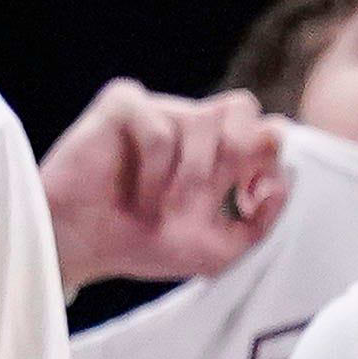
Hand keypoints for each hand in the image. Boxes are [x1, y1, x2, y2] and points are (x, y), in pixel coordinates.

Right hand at [39, 81, 288, 292]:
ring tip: (162, 209)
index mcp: (218, 153)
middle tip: (213, 192)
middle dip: (237, 152)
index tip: (247, 198)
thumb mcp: (216, 251)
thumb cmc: (141, 245)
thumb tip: (278, 187)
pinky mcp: (122, 107)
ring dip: (188, 176)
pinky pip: (158, 126)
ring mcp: (157, 111)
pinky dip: (154, 169)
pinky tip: (138, 197)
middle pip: (243, 107)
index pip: (266, 129)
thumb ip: (259, 226)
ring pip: (201, 120)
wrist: (80, 249)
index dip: (268, 158)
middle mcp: (190, 126)